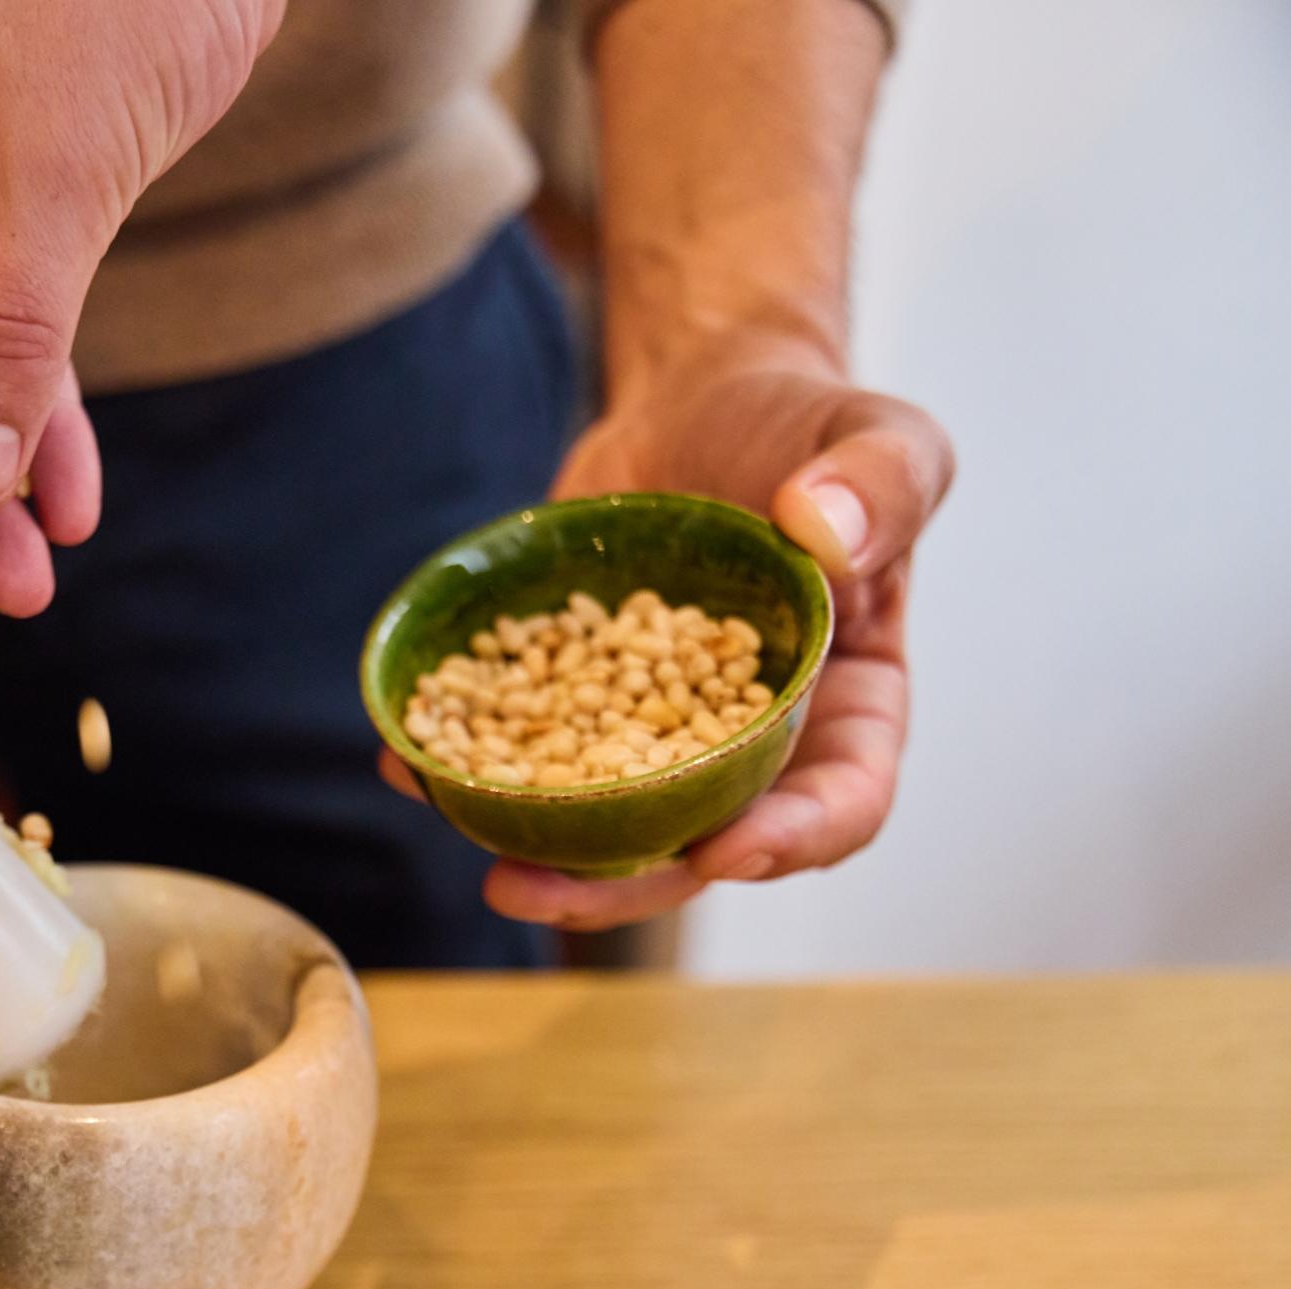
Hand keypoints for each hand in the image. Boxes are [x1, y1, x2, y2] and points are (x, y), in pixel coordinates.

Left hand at [469, 332, 952, 930]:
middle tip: (538, 886)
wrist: (702, 400)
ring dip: (544, 853)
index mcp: (848, 707)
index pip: (841, 801)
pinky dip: (470, 762)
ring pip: (609, 823)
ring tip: (476, 854)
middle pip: (702, 845)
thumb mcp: (880, 438)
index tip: (726, 848)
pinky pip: (529, 745)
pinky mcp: (577, 696)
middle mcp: (753, 742)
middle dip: (624, 885)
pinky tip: (407, 758)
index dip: (790, 839)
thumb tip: (827, 534)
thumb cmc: (808, 429)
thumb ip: (883, 484)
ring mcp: (656, 730)